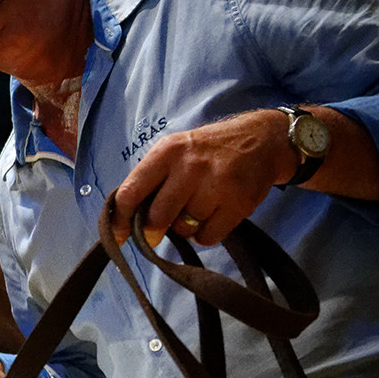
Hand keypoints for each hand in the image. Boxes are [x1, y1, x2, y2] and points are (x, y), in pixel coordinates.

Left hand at [110, 108, 292, 247]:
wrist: (261, 140)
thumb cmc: (207, 151)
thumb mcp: (173, 151)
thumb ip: (149, 180)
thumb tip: (124, 220)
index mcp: (167, 152)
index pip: (131, 192)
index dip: (120, 220)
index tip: (117, 237)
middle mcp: (190, 166)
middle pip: (157, 217)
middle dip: (153, 231)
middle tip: (156, 231)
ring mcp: (217, 184)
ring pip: (183, 229)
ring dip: (184, 228)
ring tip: (195, 209)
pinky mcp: (239, 203)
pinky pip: (207, 237)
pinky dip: (205, 234)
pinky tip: (212, 216)